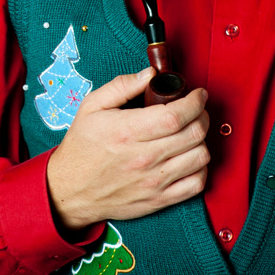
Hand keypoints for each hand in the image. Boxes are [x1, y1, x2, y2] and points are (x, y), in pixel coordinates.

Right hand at [46, 67, 209, 230]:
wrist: (72, 188)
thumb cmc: (82, 146)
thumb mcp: (92, 106)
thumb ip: (121, 86)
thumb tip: (150, 74)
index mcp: (127, 131)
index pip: (174, 115)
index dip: (194, 102)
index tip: (198, 94)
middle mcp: (144, 158)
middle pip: (193, 134)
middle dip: (202, 116)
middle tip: (197, 108)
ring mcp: (154, 182)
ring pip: (199, 158)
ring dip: (202, 140)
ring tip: (192, 131)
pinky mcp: (159, 200)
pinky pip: (196, 184)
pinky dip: (201, 168)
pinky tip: (190, 156)